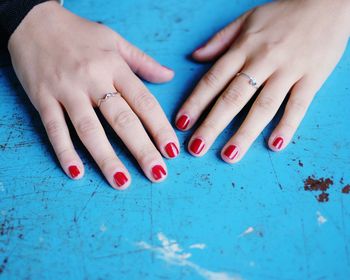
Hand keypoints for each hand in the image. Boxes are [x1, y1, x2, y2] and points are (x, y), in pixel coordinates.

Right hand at [8, 1, 178, 188]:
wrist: (32, 20)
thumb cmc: (79, 33)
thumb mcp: (115, 40)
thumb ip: (143, 61)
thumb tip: (169, 76)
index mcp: (115, 67)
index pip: (144, 102)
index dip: (160, 128)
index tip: (172, 150)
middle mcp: (93, 79)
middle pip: (122, 120)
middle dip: (142, 149)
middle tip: (158, 174)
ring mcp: (66, 90)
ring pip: (90, 129)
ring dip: (107, 158)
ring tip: (123, 182)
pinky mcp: (42, 98)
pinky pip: (54, 129)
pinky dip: (64, 151)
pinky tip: (76, 172)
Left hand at [176, 0, 349, 161]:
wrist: (329, 2)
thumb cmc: (283, 13)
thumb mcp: (247, 19)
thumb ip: (220, 40)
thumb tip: (195, 56)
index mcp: (243, 48)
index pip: (213, 79)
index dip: (195, 103)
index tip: (181, 123)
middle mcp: (263, 60)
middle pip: (233, 98)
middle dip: (212, 125)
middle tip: (197, 148)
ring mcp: (288, 70)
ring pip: (263, 106)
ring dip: (245, 133)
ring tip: (229, 155)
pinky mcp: (312, 78)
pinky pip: (299, 105)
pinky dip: (288, 126)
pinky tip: (275, 145)